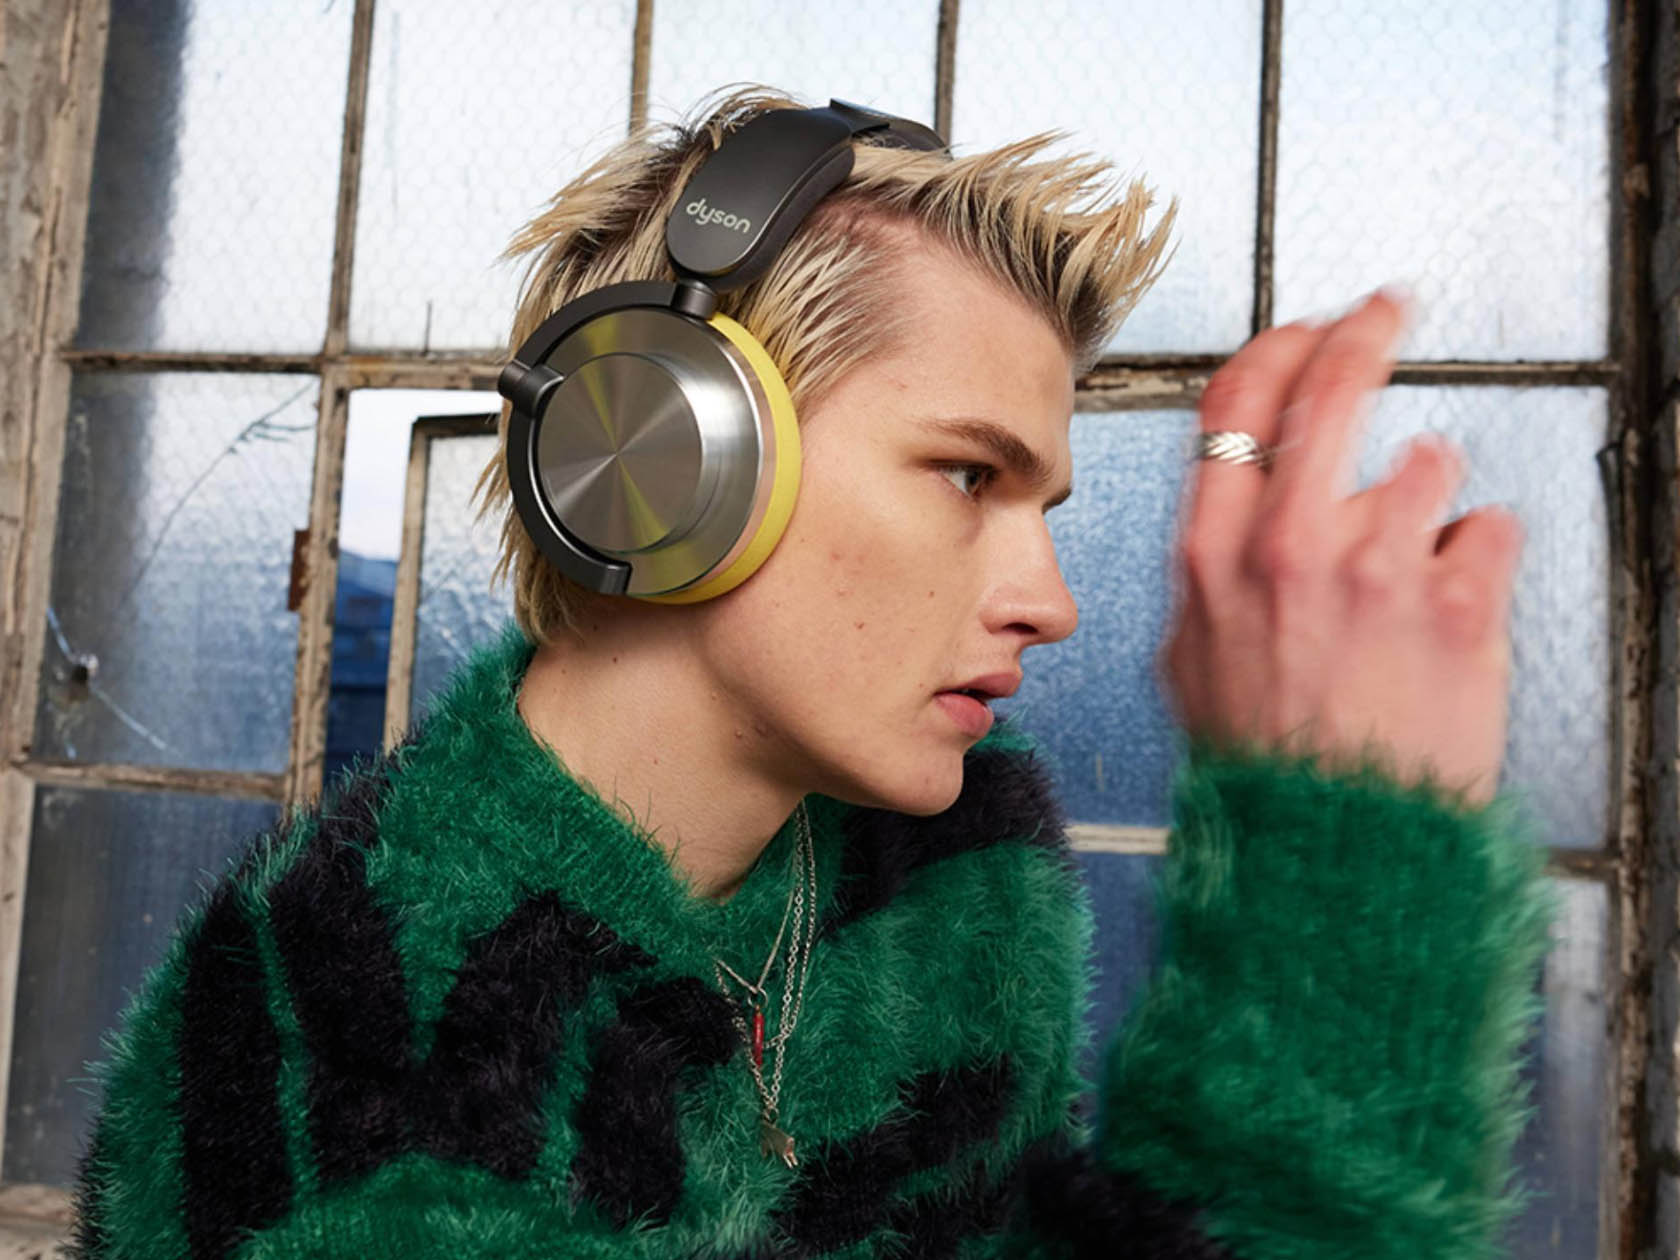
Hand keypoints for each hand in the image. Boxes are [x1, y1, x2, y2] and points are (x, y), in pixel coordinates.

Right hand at [1158, 288, 1524, 806]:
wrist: (1337, 847)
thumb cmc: (1266, 764)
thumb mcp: (1190, 660)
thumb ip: (1211, 574)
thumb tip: (1236, 516)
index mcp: (1213, 557)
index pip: (1236, 406)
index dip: (1276, 348)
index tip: (1301, 331)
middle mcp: (1290, 546)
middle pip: (1330, 387)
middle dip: (1363, 330)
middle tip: (1385, 311)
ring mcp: (1379, 568)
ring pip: (1425, 465)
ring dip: (1426, 503)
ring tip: (1412, 576)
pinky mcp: (1461, 602)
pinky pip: (1487, 528)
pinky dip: (1475, 560)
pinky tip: (1447, 613)